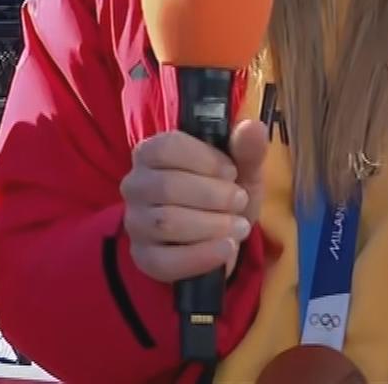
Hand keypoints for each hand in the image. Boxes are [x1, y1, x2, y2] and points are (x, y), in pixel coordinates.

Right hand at [121, 120, 269, 283]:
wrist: (220, 239)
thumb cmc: (224, 195)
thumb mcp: (241, 170)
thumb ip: (246, 148)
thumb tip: (252, 127)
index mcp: (151, 153)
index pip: (166, 147)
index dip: (205, 160)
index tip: (231, 171)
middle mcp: (135, 185)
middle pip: (167, 186)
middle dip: (214, 196)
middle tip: (240, 201)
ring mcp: (136, 223)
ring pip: (167, 222)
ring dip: (212, 225)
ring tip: (238, 226)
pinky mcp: (143, 257)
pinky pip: (165, 260)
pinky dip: (202, 256)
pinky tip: (226, 249)